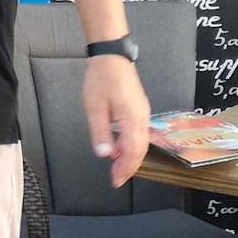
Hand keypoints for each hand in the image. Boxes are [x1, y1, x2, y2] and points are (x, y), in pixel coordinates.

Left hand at [84, 53, 150, 187]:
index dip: (124, 169)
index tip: (115, 181)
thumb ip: (100, 132)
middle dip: (129, 167)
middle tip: (117, 180)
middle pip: (140, 150)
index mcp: (132, 119)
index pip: (132, 152)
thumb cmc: (102, 78)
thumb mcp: (95, 107)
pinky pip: (139, 133)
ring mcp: (143, 113)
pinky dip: (131, 146)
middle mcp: (142, 118)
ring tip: (117, 168)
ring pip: (141, 142)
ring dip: (130, 157)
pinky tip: (119, 148)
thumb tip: (104, 154)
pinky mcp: (139, 109)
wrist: (112, 56)